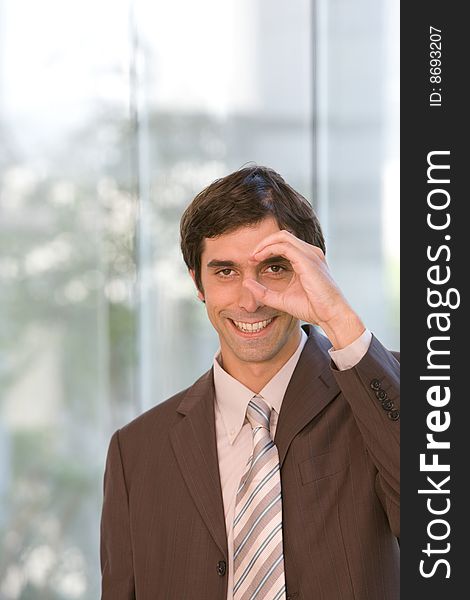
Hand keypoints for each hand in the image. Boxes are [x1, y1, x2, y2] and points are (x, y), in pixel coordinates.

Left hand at [244, 230, 364, 348]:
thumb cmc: (312, 308)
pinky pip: (284, 246)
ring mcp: (310, 254)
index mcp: (307, 260)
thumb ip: (263, 292)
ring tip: (253, 256)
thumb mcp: (281, 299)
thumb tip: (245, 283)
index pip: (284, 244)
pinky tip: (259, 258)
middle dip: (263, 243)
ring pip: (282, 237)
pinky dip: (268, 249)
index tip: (252, 260)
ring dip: (264, 244)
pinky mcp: (307, 260)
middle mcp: (310, 253)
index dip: (266, 248)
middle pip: (282, 236)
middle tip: (251, 256)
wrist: (331, 314)